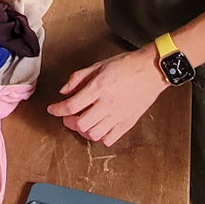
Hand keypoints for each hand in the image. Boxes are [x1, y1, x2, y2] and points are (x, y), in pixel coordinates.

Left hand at [46, 46, 167, 146]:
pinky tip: (99, 127)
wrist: (152, 70)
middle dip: (68, 121)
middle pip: (80, 124)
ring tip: (83, 121)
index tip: (52, 109)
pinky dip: (100, 137)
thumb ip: (79, 77)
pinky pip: (109, 139)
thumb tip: (64, 91)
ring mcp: (118, 116)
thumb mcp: (99, 65)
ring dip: (83, 130)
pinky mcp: (128, 123)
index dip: (57, 110)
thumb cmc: (127, 65)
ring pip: (93, 134)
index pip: (71, 106)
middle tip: (68, 116)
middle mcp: (107, 104)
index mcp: (99, 88)